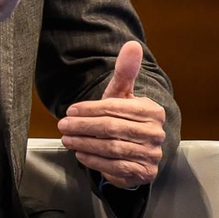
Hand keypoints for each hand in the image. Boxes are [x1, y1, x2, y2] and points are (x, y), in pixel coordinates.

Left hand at [56, 41, 166, 187]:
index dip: (90, 109)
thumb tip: (132, 44)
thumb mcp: (122, 94)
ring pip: (112, 148)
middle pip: (111, 128)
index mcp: (152, 111)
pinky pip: (115, 167)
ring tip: (67, 139)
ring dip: (85, 144)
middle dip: (83, 127)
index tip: (70, 110)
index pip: (115, 108)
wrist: (137, 148)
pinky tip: (81, 154)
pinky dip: (95, 161)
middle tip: (62, 125)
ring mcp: (152, 155)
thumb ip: (125, 71)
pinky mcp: (144, 173)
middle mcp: (156, 134)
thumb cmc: (124, 116)